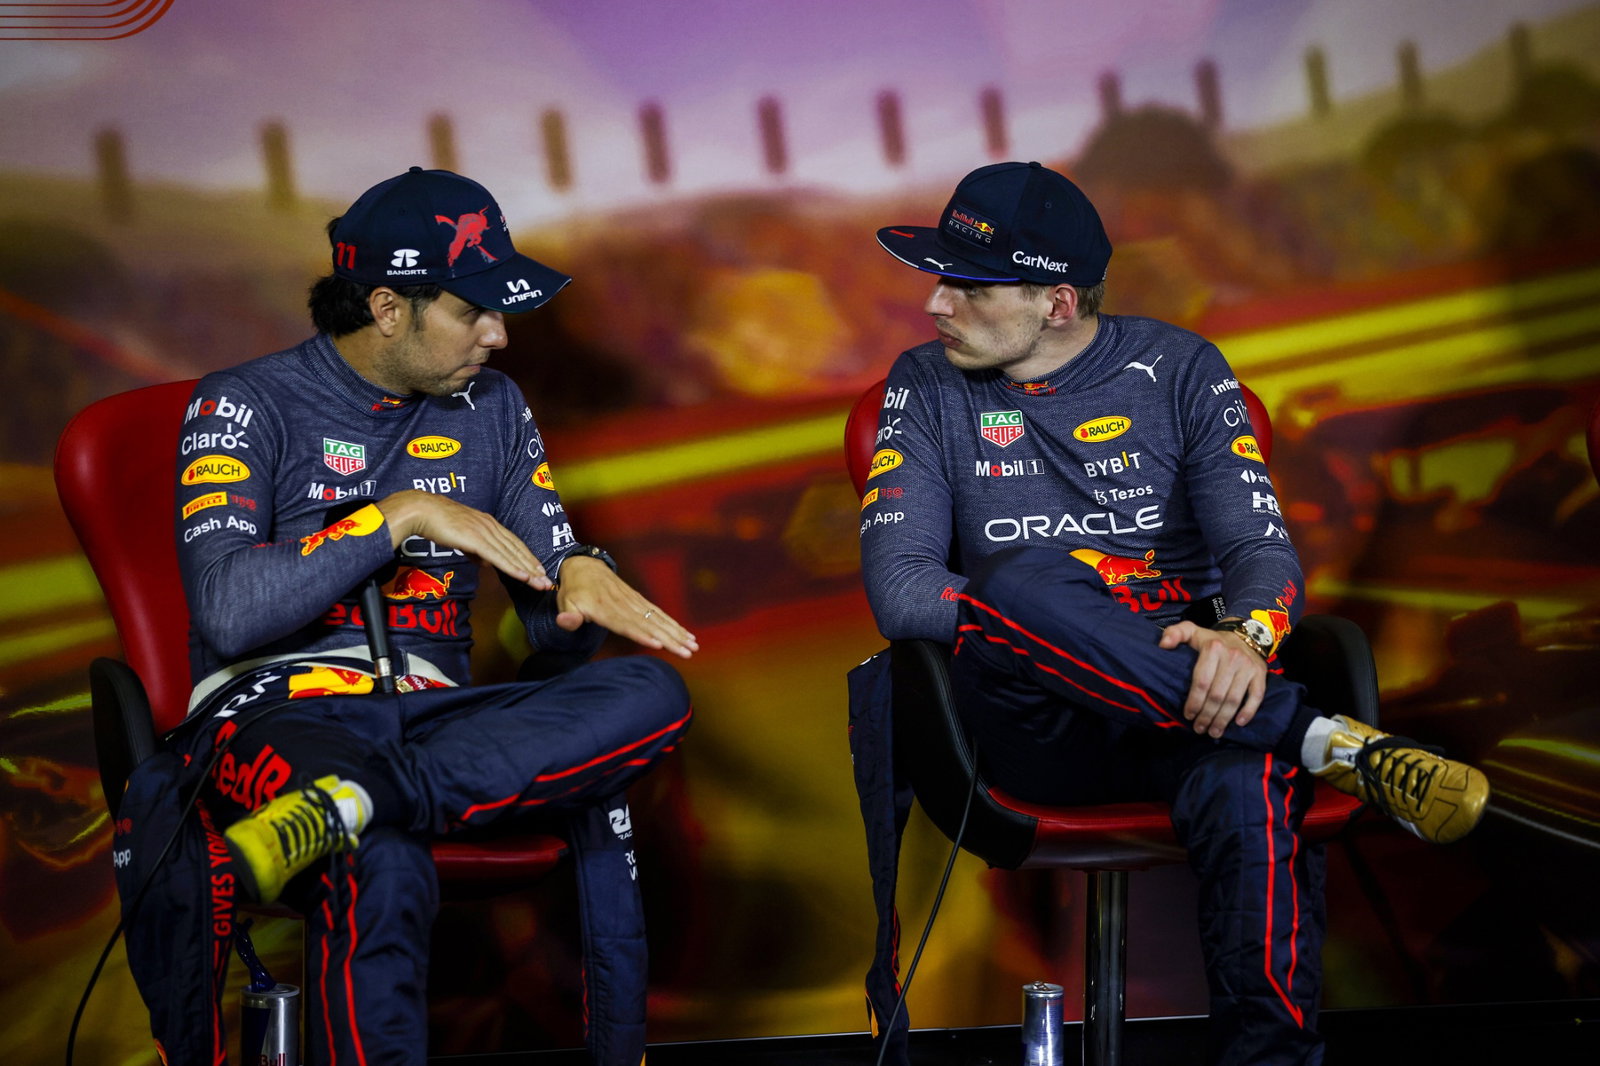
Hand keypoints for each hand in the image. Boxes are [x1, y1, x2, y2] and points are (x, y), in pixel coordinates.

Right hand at [376, 490, 552, 589]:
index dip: (528, 557)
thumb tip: (485, 562)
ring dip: (528, 571)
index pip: (514, 543)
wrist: (423, 510)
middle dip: (534, 567)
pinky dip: (512, 568)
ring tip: (540, 583)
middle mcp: (491, 526)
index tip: (539, 570)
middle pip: (517, 549)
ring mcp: (484, 532)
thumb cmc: (438, 522)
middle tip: (547, 581)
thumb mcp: (462, 536)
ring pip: (511, 555)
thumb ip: (475, 549)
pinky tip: (523, 577)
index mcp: (489, 523)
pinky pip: (498, 557)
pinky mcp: (476, 539)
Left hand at [554, 555, 698, 659]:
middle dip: (670, 639)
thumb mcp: (565, 602)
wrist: (584, 565)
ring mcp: (633, 602)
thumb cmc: (573, 590)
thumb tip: (567, 622)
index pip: (626, 624)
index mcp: (604, 609)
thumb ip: (568, 616)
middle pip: (649, 624)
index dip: (642, 635)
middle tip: (688, 652)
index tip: (659, 644)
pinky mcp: (639, 601)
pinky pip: (658, 613)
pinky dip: (673, 623)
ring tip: (693, 646)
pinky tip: (686, 634)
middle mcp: (623, 605)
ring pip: (658, 619)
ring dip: (677, 633)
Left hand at [1158, 621, 1266, 737]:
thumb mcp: (1192, 631)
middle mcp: (1232, 657)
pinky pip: (1256, 696)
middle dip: (1206, 715)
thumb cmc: (1213, 640)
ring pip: (1234, 699)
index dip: (1194, 702)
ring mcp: (1248, 667)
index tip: (1188, 715)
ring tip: (1214, 732)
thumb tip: (1163, 645)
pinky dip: (1248, 711)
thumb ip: (1175, 633)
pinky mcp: (1260, 674)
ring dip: (1223, 719)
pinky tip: (1238, 723)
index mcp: (1213, 648)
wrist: (1246, 635)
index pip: (1201, 681)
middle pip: (1217, 694)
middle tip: (1199, 728)